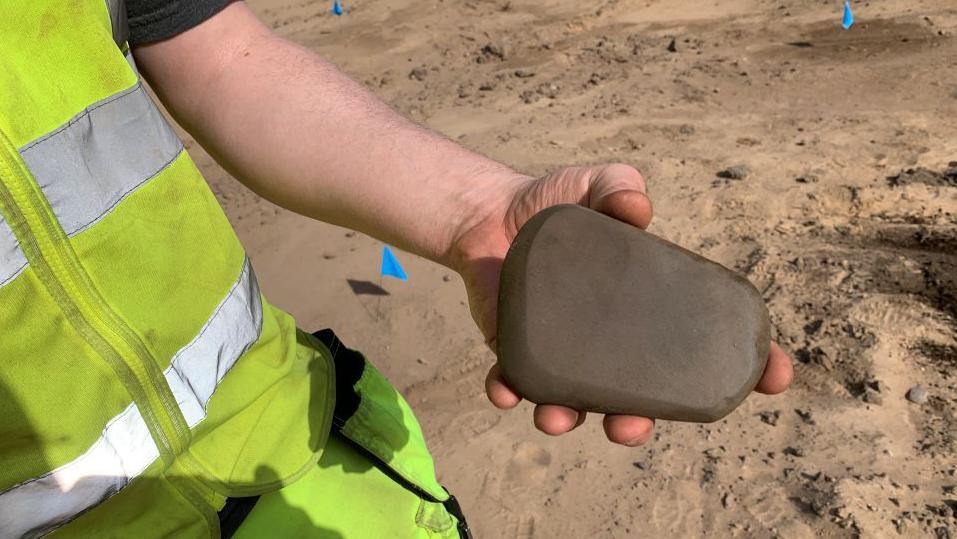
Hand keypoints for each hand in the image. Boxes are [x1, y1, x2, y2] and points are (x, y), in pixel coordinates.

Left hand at [451, 164, 793, 445]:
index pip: (703, 345)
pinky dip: (508, 391)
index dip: (744, 367)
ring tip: (559, 418)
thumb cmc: (555, 202)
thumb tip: (637, 209)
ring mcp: (559, 350)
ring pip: (573, 404)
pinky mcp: (513, 348)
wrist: (490, 210)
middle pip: (634, 397)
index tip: (775, 378)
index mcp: (642, 309)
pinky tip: (504, 389)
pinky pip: (512, 382)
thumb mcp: (594, 184)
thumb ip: (618, 185)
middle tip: (633, 425)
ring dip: (569, 420)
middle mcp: (606, 341)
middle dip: (637, 422)